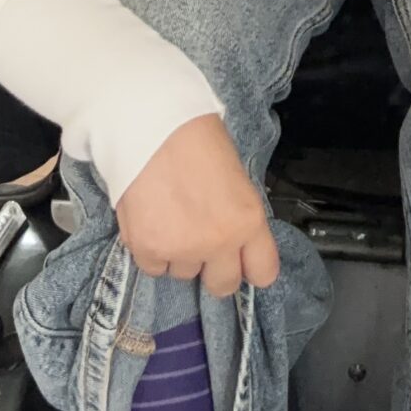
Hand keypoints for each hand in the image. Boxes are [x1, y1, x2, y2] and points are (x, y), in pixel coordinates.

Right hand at [116, 113, 279, 298]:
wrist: (151, 126)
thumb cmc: (194, 140)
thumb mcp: (237, 181)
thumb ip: (238, 219)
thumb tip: (233, 241)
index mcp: (248, 221)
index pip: (263, 273)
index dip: (251, 269)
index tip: (243, 264)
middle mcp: (219, 242)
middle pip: (222, 285)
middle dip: (213, 269)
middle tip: (201, 243)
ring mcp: (182, 249)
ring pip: (183, 273)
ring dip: (178, 254)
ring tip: (171, 217)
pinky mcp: (147, 249)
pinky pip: (153, 267)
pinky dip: (151, 250)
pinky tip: (152, 220)